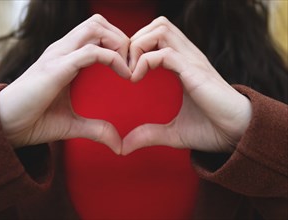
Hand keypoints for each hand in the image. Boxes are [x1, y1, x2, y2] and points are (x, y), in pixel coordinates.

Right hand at [0, 14, 130, 153]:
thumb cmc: (34, 121)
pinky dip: (112, 58)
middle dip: (122, 38)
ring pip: (95, 28)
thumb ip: (97, 130)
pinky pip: (90, 52)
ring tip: (128, 68)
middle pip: (98, 23)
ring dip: (119, 43)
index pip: (97, 33)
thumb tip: (119, 145)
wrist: (4, 127)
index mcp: (67, 57)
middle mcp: (62, 50)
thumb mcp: (72, 125)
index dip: (119, 45)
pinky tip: (124, 75)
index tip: (132, 69)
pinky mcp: (55, 68)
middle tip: (133, 64)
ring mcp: (58, 56)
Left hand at [122, 17, 251, 153]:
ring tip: (130, 71)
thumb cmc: (211, 130)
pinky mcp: (194, 71)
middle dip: (135, 40)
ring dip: (138, 46)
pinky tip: (135, 79)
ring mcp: (192, 61)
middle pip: (158, 24)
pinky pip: (164, 53)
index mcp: (183, 64)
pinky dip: (144, 61)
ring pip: (161, 29)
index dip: (136, 47)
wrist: (238, 135)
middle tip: (125, 66)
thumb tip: (124, 147)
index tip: (125, 71)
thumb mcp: (172, 133)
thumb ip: (148, 135)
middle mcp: (187, 56)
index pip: (157, 36)